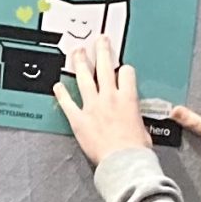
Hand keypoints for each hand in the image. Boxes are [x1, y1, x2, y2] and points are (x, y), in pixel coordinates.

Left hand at [54, 37, 151, 165]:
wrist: (124, 161)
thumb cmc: (135, 149)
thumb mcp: (143, 128)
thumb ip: (135, 118)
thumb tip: (134, 122)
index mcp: (128, 98)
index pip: (126, 73)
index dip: (124, 69)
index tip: (121, 68)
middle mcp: (110, 98)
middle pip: (105, 67)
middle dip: (102, 51)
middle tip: (99, 40)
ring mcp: (93, 107)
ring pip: (85, 79)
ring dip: (81, 63)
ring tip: (78, 52)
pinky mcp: (79, 120)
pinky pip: (68, 103)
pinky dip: (61, 94)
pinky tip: (57, 86)